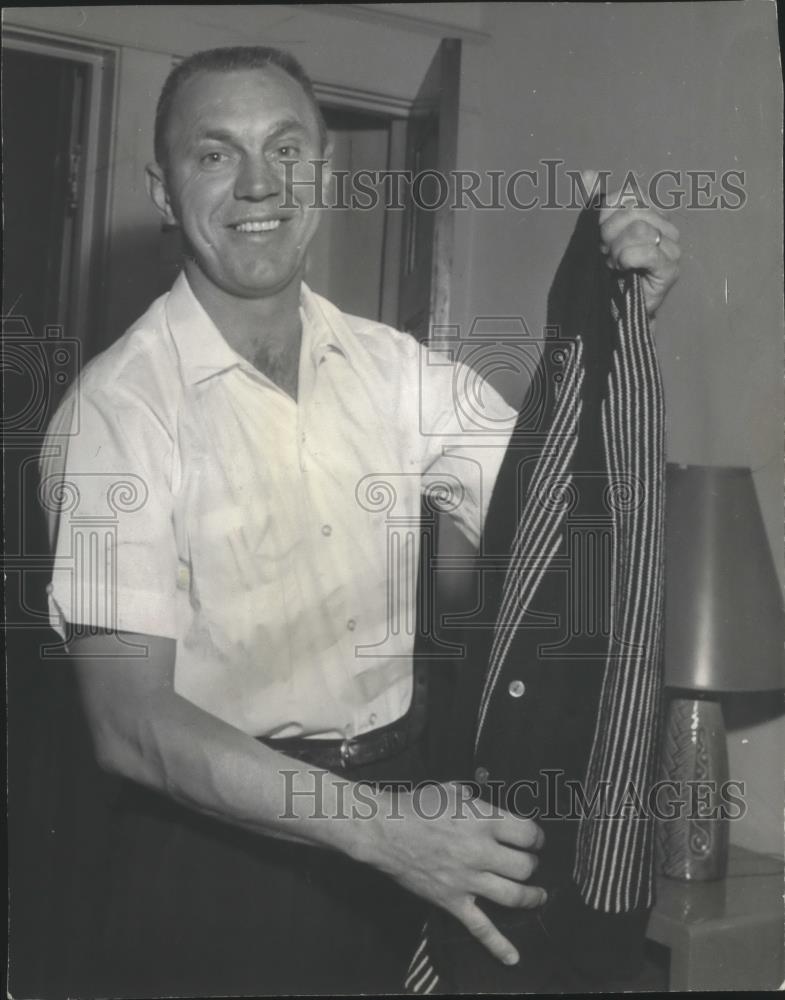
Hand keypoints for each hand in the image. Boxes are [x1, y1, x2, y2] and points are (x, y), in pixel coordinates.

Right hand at [368, 781, 544, 965]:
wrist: (384, 830)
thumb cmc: (416, 806)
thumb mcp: (451, 789)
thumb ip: (475, 800)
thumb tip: (485, 805)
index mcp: (483, 821)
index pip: (527, 833)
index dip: (536, 837)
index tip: (534, 839)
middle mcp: (480, 852)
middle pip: (525, 866)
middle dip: (532, 864)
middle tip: (530, 861)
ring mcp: (467, 880)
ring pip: (513, 896)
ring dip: (531, 897)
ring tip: (537, 895)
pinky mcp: (452, 901)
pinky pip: (480, 928)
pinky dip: (498, 945)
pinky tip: (513, 957)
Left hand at [583, 170, 680, 318]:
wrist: (614, 307)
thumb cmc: (607, 270)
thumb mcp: (597, 233)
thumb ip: (595, 203)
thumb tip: (587, 174)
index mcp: (651, 212)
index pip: (628, 195)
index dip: (607, 214)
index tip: (599, 235)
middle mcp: (666, 226)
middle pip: (632, 212)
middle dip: (609, 234)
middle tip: (606, 254)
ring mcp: (672, 248)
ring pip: (639, 230)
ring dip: (617, 250)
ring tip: (614, 264)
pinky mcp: (670, 269)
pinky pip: (648, 253)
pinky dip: (628, 259)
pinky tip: (623, 268)